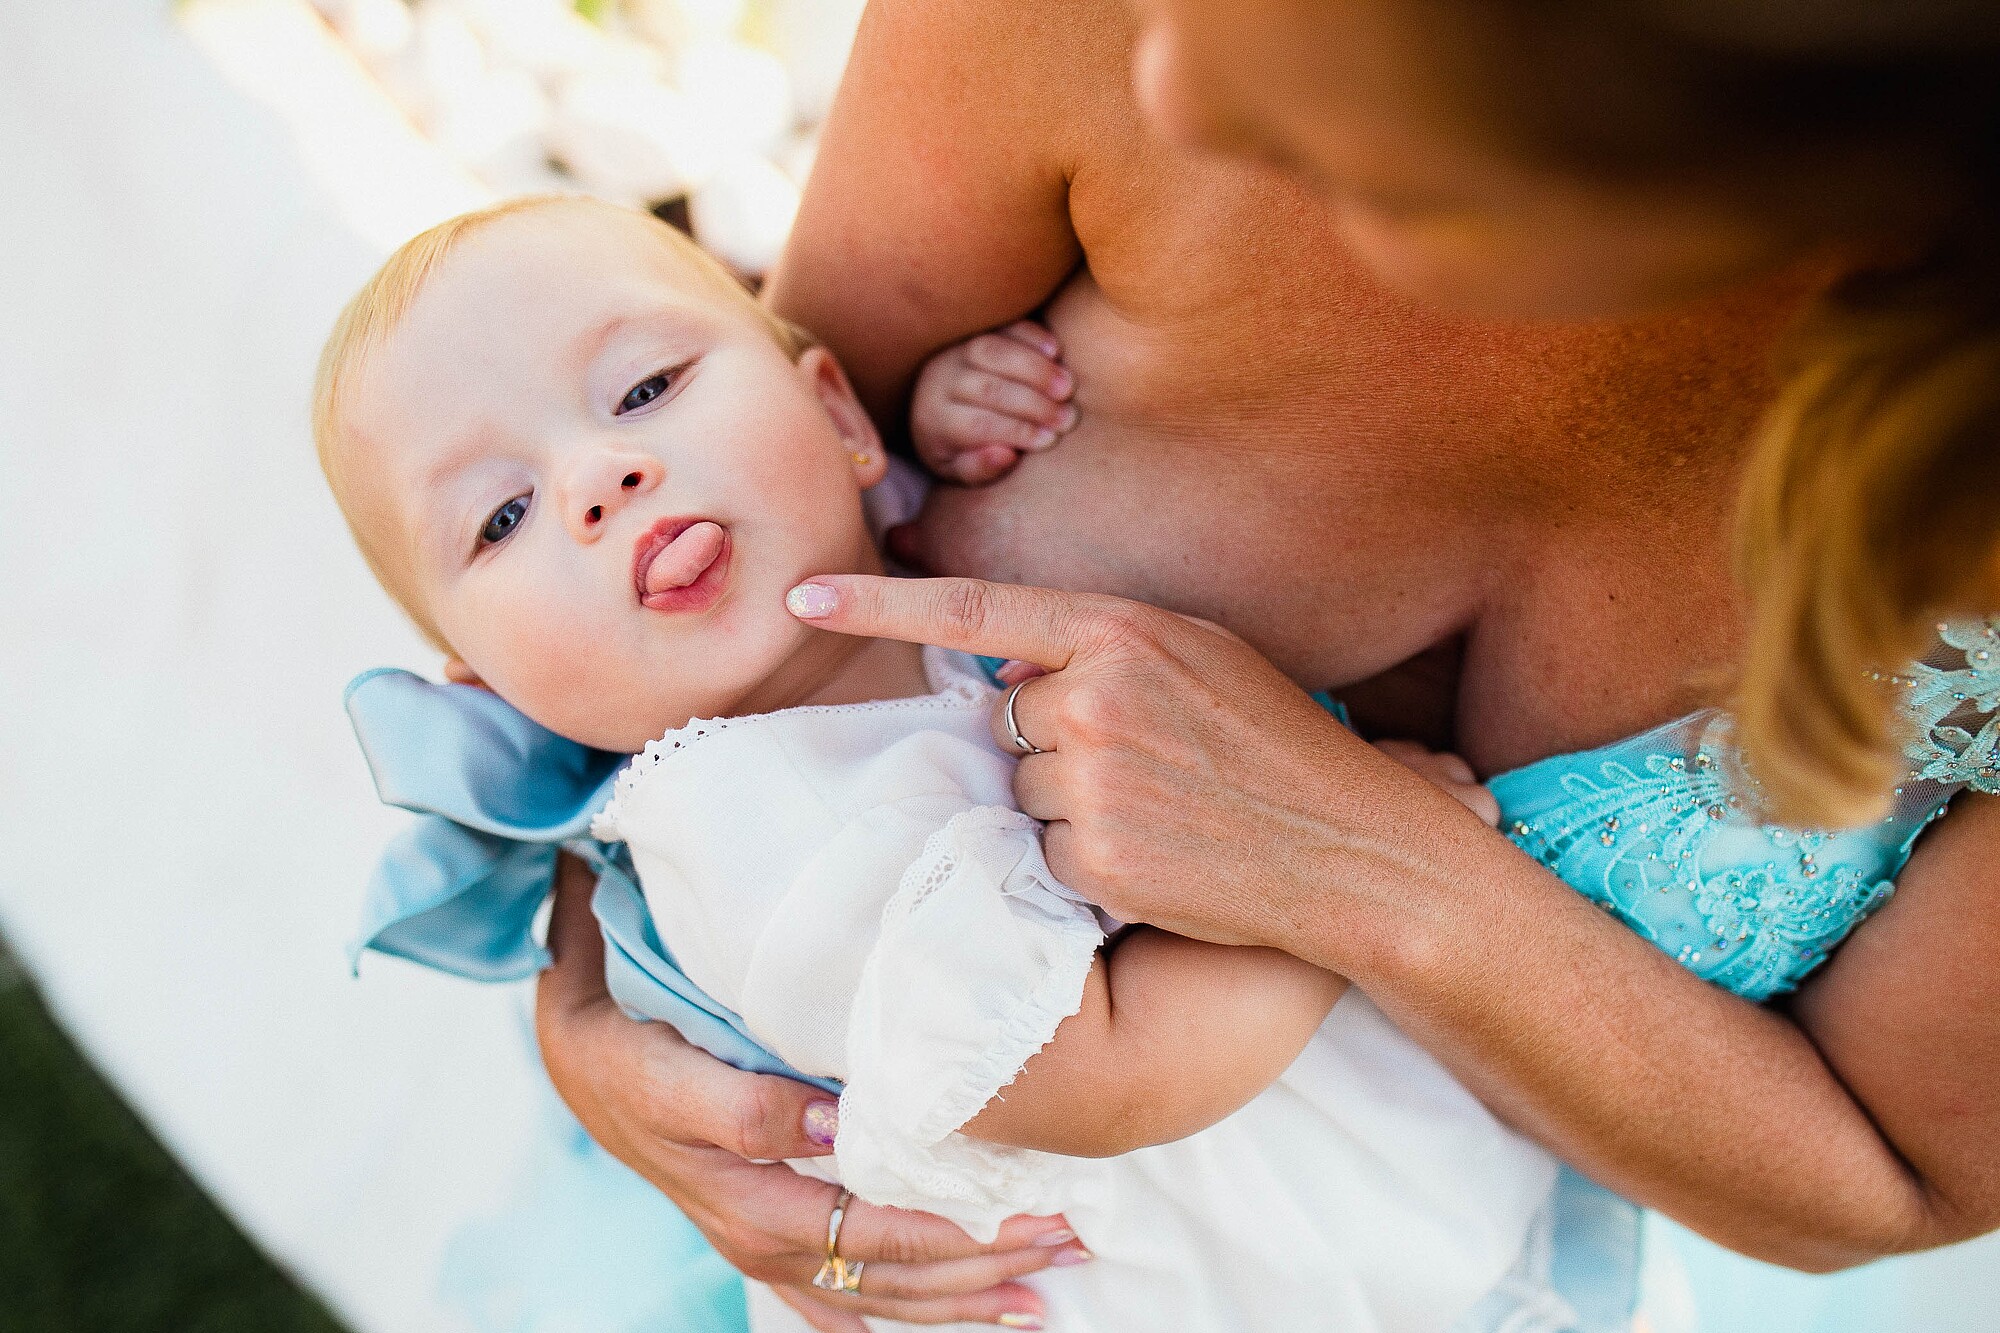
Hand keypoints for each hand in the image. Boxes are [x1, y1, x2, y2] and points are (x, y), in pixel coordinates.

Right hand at [536, 855, 1083, 1329]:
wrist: (577, 1059)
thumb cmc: (628, 1054)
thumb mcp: (670, 1075)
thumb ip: (747, 1107)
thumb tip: (835, 1125)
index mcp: (756, 1210)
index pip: (884, 1240)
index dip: (966, 1238)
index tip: (1041, 1216)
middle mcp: (768, 1245)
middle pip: (897, 1279)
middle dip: (989, 1270)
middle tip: (1073, 1244)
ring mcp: (766, 1250)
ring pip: (880, 1297)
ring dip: (963, 1299)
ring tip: (1042, 1294)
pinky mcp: (763, 1237)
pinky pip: (842, 1299)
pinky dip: (902, 1311)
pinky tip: (949, 1320)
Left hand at [785, 576, 1491, 958]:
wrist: (1354, 852)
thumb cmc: (1280, 750)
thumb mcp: (1202, 661)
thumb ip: (1103, 648)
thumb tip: (1003, 665)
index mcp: (1124, 631)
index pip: (976, 608)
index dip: (879, 603)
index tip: (803, 598)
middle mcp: (1097, 697)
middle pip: (1006, 717)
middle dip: (1055, 743)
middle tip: (1147, 765)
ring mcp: (1093, 779)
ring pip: (1022, 790)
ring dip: (1071, 807)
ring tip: (1162, 811)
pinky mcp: (1095, 857)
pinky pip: (1045, 854)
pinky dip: (1086, 864)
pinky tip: (1157, 857)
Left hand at [910, 321, 1076, 484]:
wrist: (933, 404)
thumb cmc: (958, 446)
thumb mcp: (959, 471)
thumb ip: (980, 470)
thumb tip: (1006, 455)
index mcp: (934, 420)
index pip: (978, 425)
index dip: (1018, 432)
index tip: (1051, 440)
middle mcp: (939, 380)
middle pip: (988, 389)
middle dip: (1033, 404)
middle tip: (1068, 418)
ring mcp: (955, 349)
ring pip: (994, 352)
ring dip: (1036, 369)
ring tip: (1067, 388)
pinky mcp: (974, 328)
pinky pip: (1002, 326)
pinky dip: (1031, 336)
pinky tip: (1057, 352)